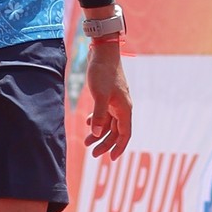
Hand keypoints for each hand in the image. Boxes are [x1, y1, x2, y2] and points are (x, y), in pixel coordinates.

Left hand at [83, 36, 132, 161]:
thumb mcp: (99, 95)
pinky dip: (98, 120)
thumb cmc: (103, 73)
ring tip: (86, 141)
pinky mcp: (108, 95)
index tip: (111, 159)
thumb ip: (100, 115)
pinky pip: (105, 113)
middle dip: (105, 143)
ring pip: (109, 123)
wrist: (103, 52)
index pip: (125, 134)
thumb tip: (97, 134)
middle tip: (93, 153)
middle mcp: (122, 106)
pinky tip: (88, 122)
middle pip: (116, 131)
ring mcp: (115, 101)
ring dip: (99, 133)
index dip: (119, 147)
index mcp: (124, 108)